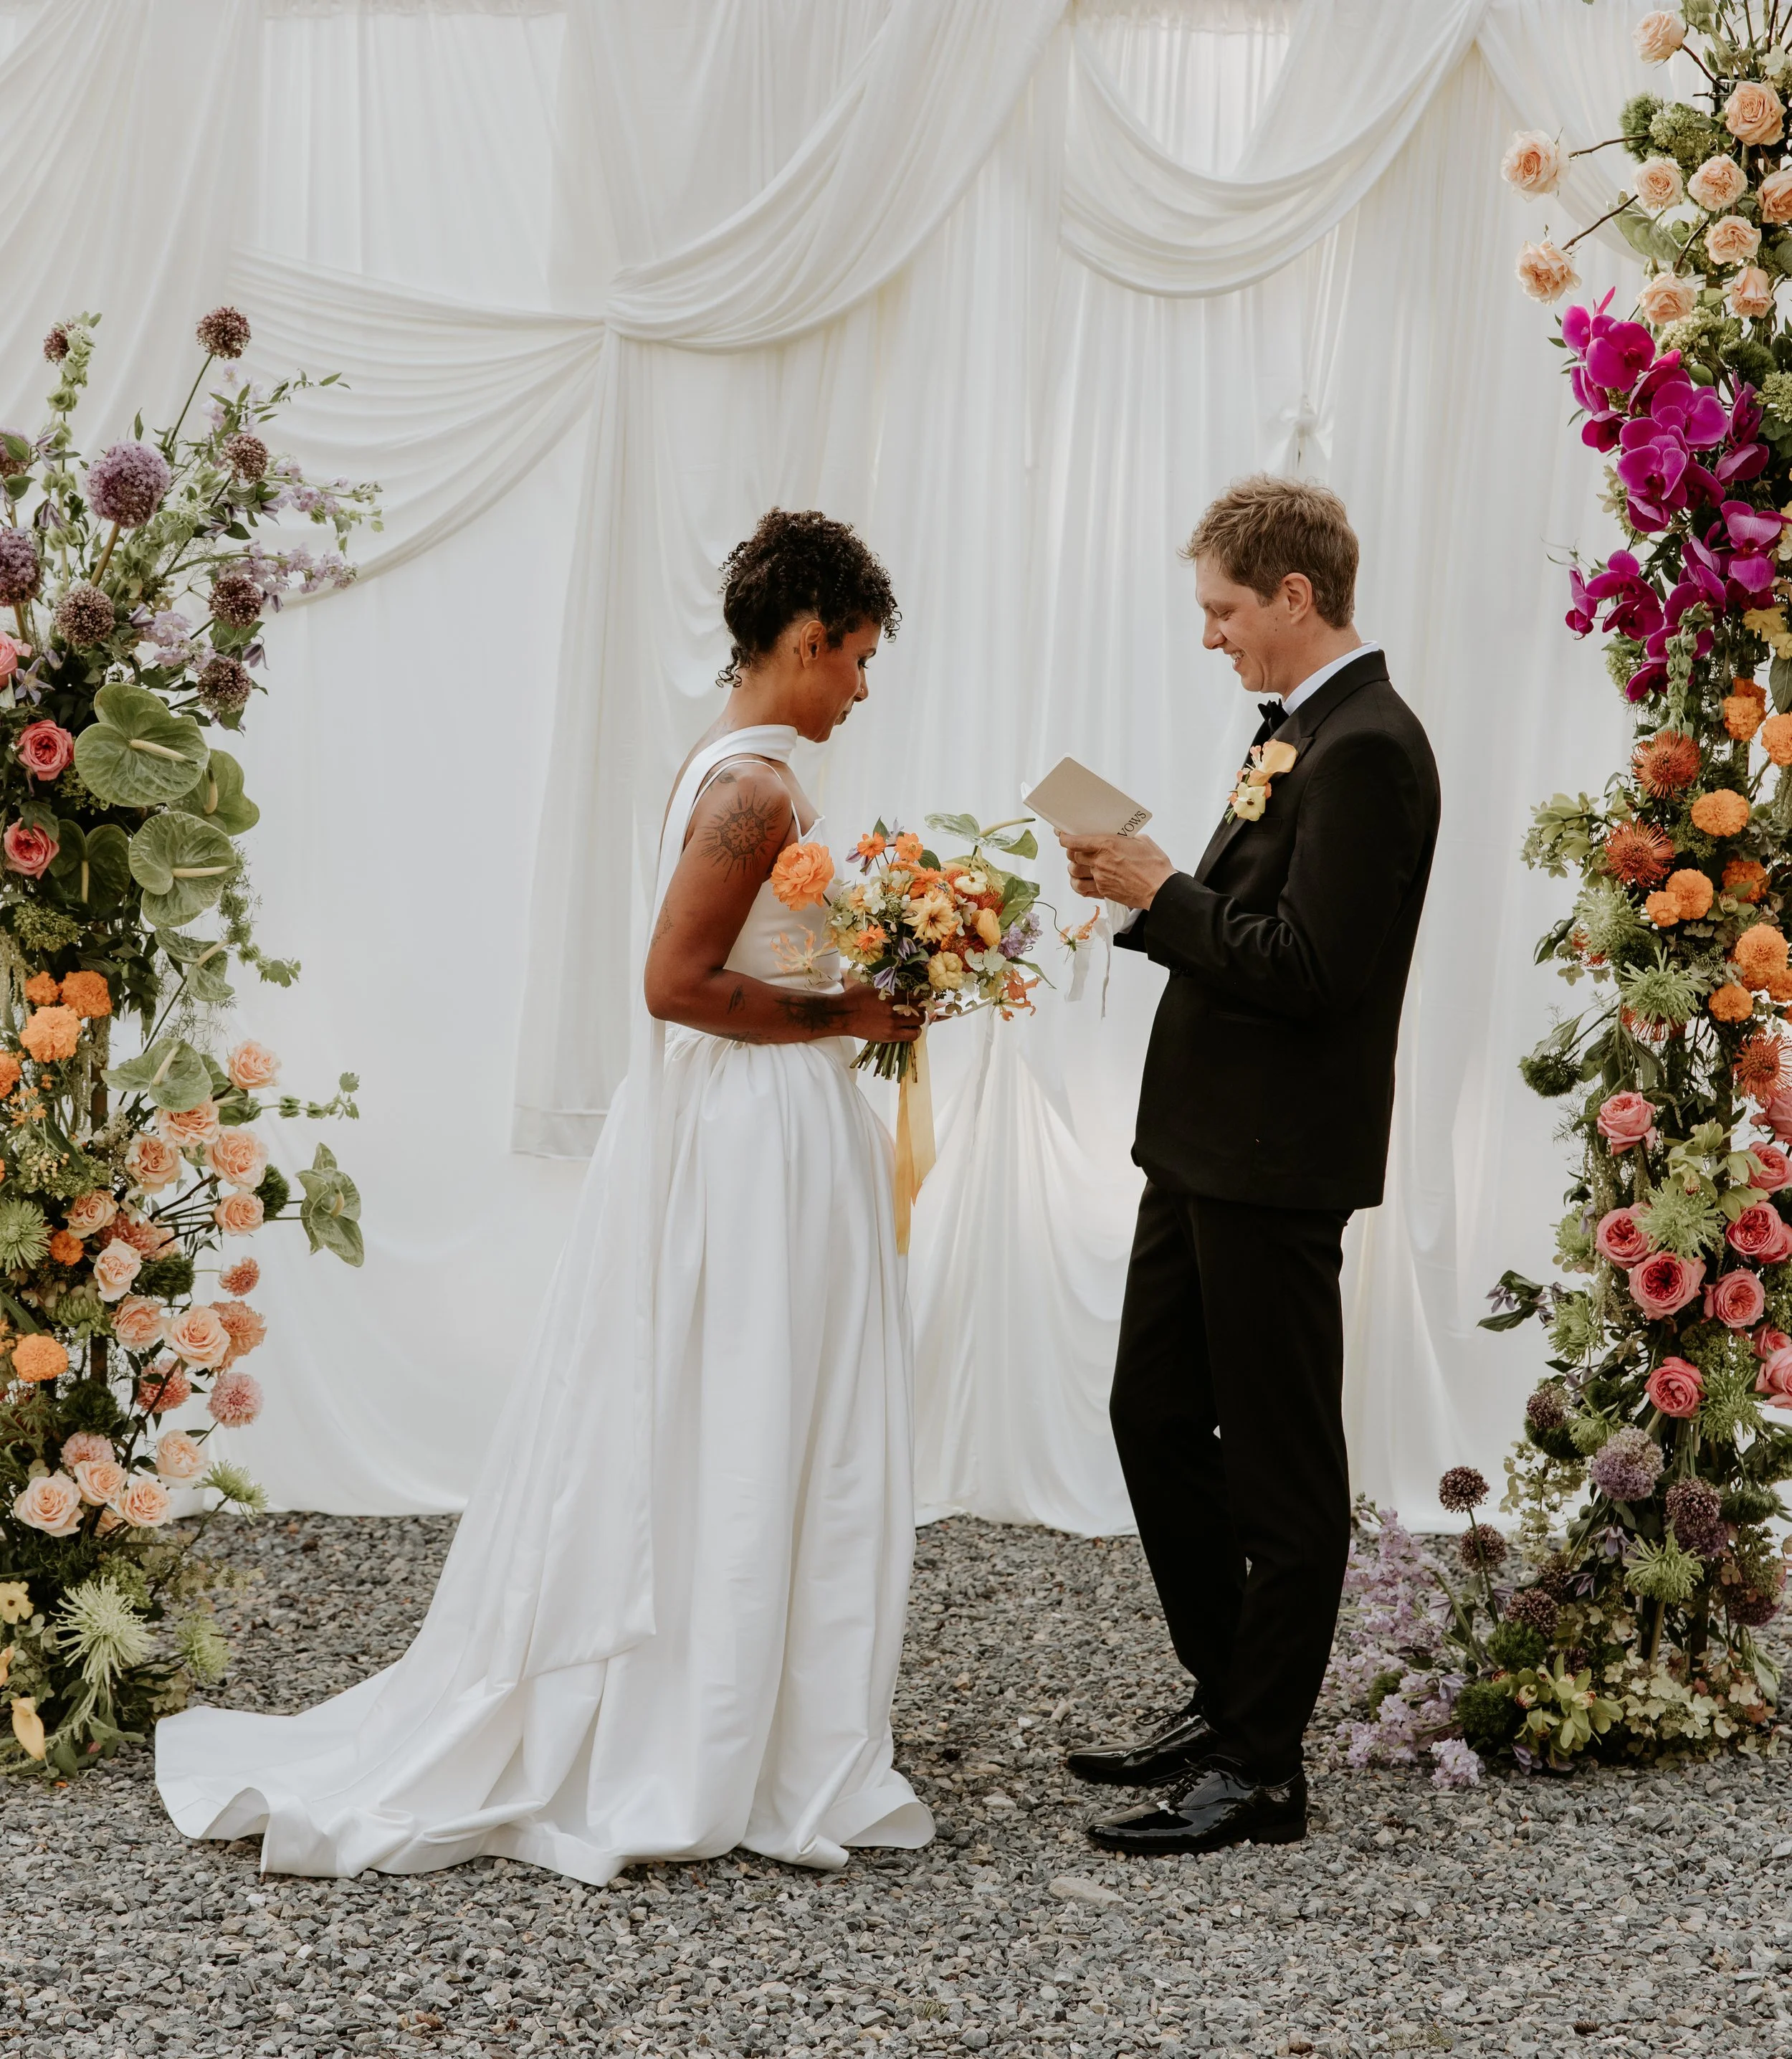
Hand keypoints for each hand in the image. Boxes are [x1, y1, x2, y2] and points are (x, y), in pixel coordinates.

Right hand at [838, 981, 924, 1043]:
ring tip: (914, 1018)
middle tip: (918, 1007)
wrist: (843, 1015)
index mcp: (891, 993)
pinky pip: (913, 1035)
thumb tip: (902, 980)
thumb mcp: (871, 984)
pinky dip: (915, 1032)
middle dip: (921, 1006)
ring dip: (919, 1019)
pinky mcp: (891, 1035)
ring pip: (919, 1021)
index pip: (917, 993)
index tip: (923, 995)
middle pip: (920, 1007)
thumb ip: (888, 983)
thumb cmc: (855, 997)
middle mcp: (894, 1008)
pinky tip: (911, 1029)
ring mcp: (893, 1023)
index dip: (923, 994)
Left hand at [1059, 831, 1176, 909]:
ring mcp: (1100, 878)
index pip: (1075, 841)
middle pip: (1073, 856)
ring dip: (1074, 867)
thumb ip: (1125, 838)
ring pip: (1074, 872)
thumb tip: (1118, 837)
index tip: (1060, 833)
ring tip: (1079, 865)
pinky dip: (1078, 884)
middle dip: (1072, 851)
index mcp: (1107, 845)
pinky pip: (1082, 889)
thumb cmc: (1155, 865)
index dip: (1064, 837)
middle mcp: (1100, 862)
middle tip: (1076, 848)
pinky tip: (1082, 880)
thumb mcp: (1142, 841)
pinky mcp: (1104, 891)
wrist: (1161, 889)